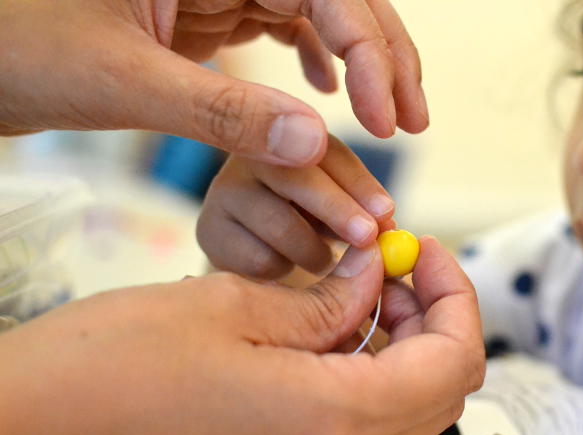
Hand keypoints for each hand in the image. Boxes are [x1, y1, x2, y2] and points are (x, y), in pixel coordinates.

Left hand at [0, 0, 427, 165]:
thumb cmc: (13, 45)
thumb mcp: (119, 80)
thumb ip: (222, 111)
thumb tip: (316, 142)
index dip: (371, 51)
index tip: (387, 120)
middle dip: (382, 55)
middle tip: (412, 119)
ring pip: (316, 11)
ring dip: (360, 61)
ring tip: (387, 115)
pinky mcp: (205, 10)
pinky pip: (281, 25)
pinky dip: (315, 59)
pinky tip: (325, 92)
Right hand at [0, 238, 483, 434]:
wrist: (36, 431)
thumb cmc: (115, 365)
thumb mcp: (234, 303)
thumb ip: (328, 297)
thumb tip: (377, 276)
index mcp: (334, 419)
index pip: (451, 359)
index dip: (455, 292)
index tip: (423, 246)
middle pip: (440, 392)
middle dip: (436, 316)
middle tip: (396, 264)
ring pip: (406, 411)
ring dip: (406, 345)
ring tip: (364, 288)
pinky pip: (362, 428)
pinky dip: (370, 375)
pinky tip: (333, 330)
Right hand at [197, 135, 394, 277]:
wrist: (258, 249)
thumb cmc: (313, 222)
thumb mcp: (344, 208)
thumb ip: (365, 210)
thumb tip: (387, 223)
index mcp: (294, 136)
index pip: (328, 152)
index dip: (360, 184)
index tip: (387, 213)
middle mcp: (253, 153)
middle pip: (295, 177)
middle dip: (338, 210)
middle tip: (367, 238)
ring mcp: (225, 189)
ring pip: (279, 225)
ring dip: (315, 251)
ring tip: (326, 261)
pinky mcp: (209, 229)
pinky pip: (258, 258)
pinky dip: (283, 270)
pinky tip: (285, 265)